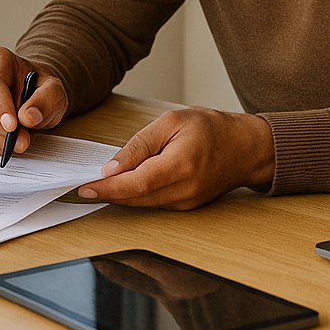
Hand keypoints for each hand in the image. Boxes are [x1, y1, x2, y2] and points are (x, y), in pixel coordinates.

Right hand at [0, 47, 68, 157]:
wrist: (32, 89)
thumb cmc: (39, 86)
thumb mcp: (54, 88)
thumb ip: (46, 99)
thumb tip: (27, 117)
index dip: (1, 108)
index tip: (12, 126)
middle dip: (2, 129)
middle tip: (23, 141)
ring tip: (19, 142)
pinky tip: (7, 143)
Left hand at [75, 108, 274, 209]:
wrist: (246, 148)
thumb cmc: (212, 128)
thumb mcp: (172, 122)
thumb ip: (140, 145)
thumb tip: (112, 167)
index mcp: (181, 165)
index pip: (135, 184)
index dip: (107, 189)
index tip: (84, 187)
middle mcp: (185, 190)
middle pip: (136, 199)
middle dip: (108, 194)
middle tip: (83, 185)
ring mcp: (188, 202)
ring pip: (143, 204)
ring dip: (120, 196)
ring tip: (100, 184)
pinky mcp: (188, 207)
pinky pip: (155, 204)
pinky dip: (137, 196)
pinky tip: (126, 184)